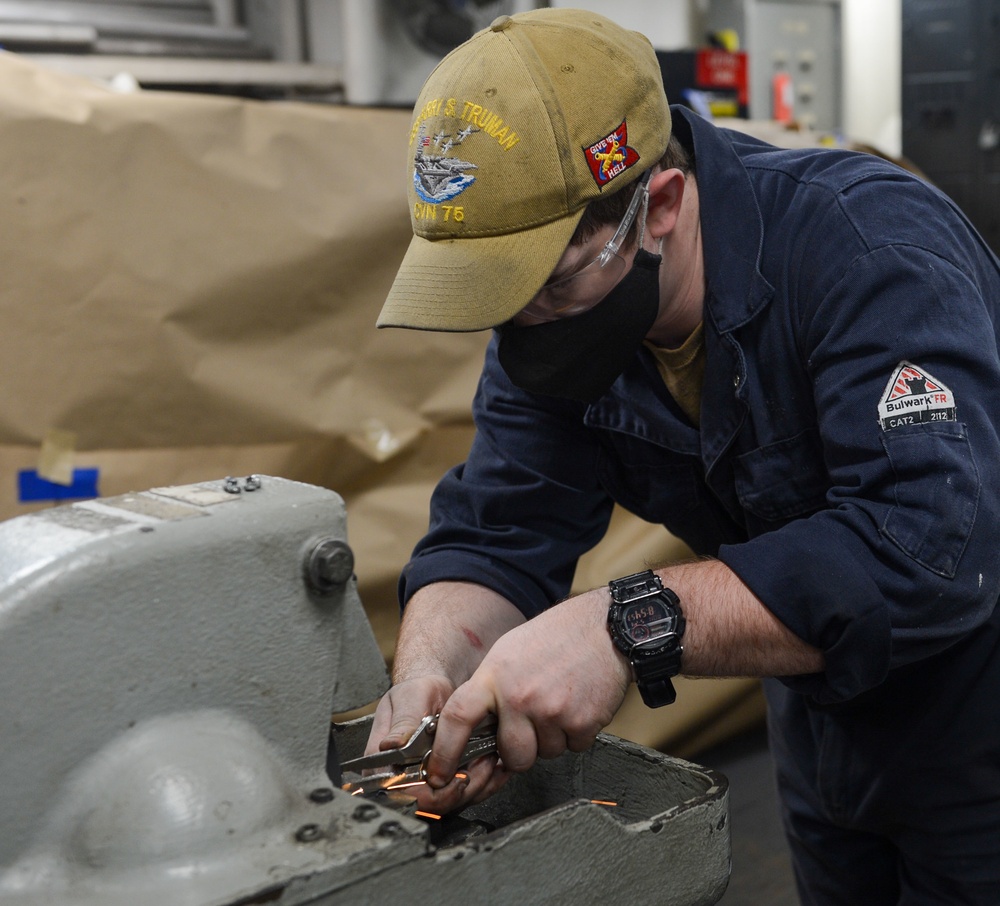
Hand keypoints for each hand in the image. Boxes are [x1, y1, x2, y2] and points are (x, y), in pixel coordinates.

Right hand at [362, 674, 509, 812]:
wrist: (438, 689)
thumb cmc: (418, 691)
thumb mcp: (410, 699)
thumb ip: (402, 722)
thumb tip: (389, 745)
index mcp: (383, 761)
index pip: (398, 793)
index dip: (424, 794)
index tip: (448, 781)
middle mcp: (401, 777)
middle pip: (426, 805)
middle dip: (456, 791)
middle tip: (479, 765)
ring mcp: (424, 782)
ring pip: (448, 805)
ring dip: (474, 786)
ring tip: (488, 759)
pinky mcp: (444, 782)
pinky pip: (463, 796)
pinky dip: (482, 784)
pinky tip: (492, 766)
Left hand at [423, 587, 630, 789]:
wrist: (604, 627)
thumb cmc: (555, 637)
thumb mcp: (508, 652)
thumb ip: (490, 690)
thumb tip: (475, 730)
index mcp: (494, 676)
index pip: (457, 719)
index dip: (444, 752)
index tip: (438, 773)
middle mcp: (519, 697)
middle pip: (511, 755)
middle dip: (521, 749)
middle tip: (533, 722)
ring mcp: (551, 712)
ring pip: (545, 754)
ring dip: (552, 738)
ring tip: (559, 702)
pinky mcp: (582, 723)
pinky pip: (573, 747)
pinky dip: (576, 733)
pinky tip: (578, 704)